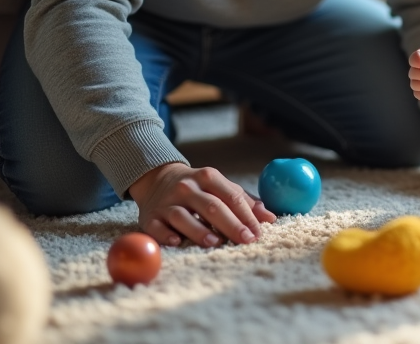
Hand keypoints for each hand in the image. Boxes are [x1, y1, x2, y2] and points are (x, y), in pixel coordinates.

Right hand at [128, 162, 276, 246]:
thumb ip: (244, 201)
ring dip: (199, 230)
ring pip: (183, 216)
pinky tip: (177, 242)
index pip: (231, 196)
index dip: (246, 215)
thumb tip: (270, 218)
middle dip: (231, 224)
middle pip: (211, 206)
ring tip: (215, 242)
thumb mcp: (219, 186)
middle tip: (246, 240)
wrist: (156, 179)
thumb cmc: (198, 188)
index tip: (259, 232)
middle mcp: (187, 187)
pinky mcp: (149, 217)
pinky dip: (166, 235)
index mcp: (207, 177)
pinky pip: (157, 227)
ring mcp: (167, 202)